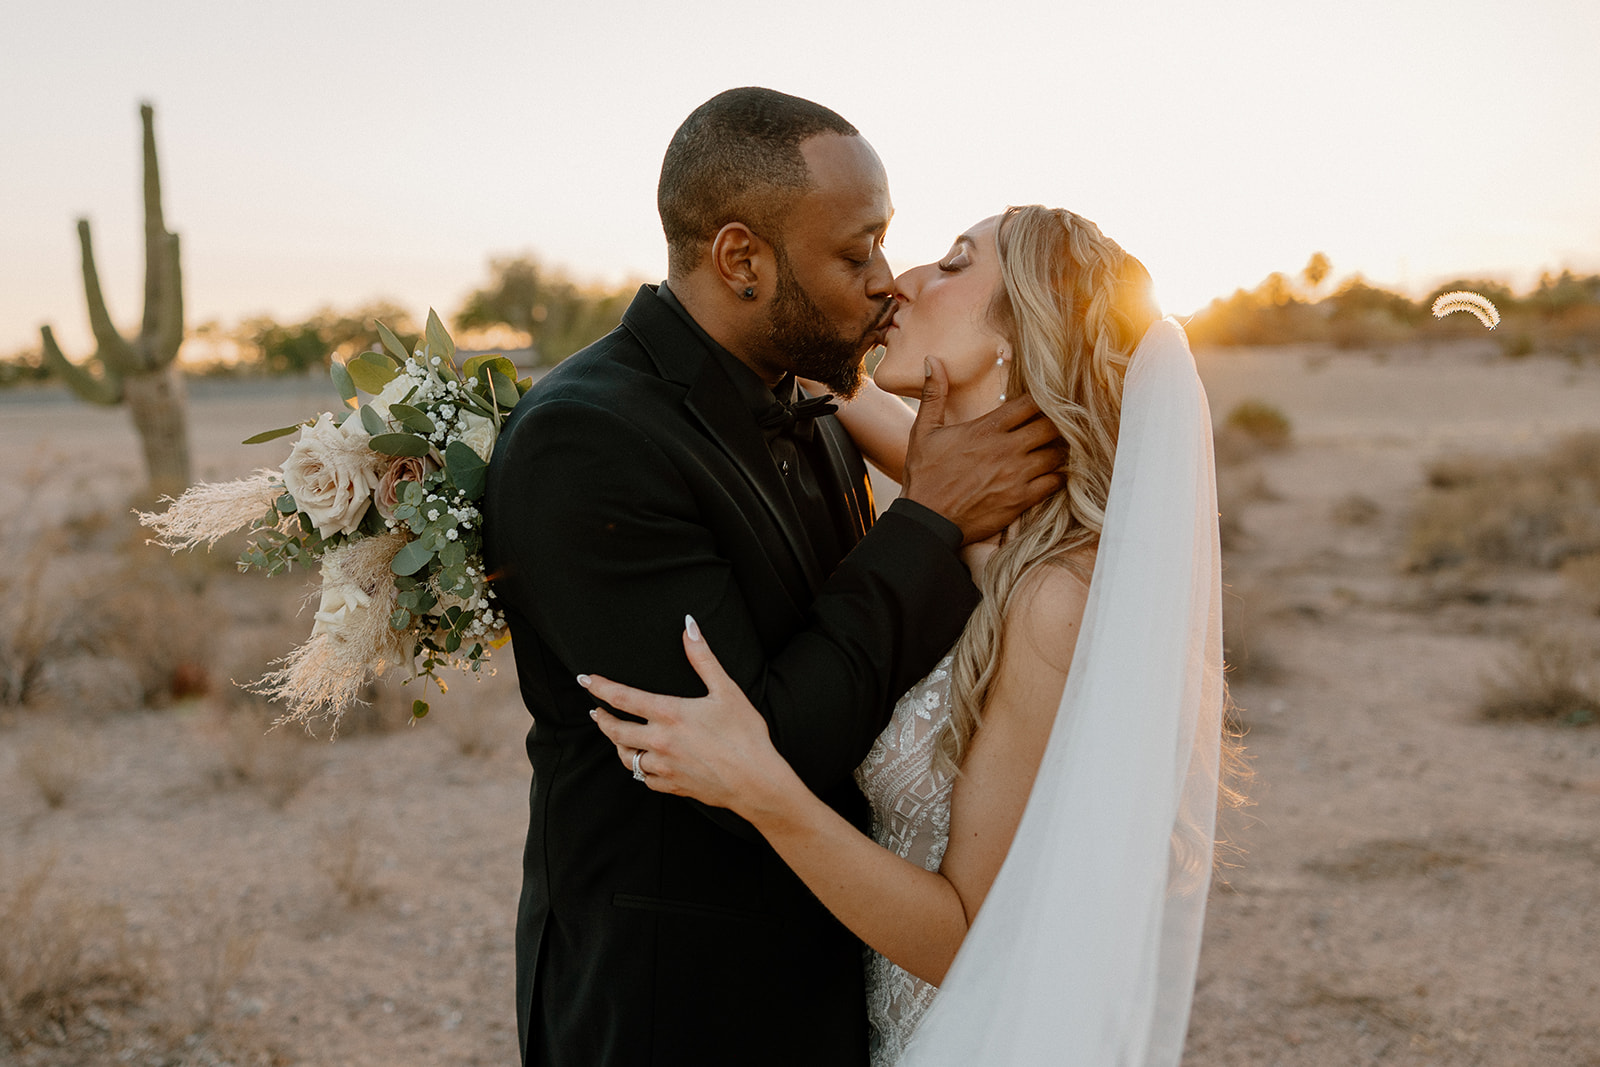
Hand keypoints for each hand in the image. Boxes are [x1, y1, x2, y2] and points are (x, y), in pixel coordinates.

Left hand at [583, 617, 802, 816]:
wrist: (757, 781)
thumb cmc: (745, 734)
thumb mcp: (726, 690)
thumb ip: (702, 657)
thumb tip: (689, 625)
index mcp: (669, 714)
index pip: (622, 697)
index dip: (600, 687)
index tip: (585, 680)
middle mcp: (660, 741)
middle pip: (615, 730)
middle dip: (601, 718)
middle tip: (595, 710)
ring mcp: (664, 766)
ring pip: (626, 757)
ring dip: (617, 744)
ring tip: (617, 735)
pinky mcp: (672, 786)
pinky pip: (645, 778)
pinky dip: (641, 767)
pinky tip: (644, 762)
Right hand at [900, 359, 1067, 543]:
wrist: (927, 520)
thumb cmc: (924, 476)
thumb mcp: (923, 431)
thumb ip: (933, 394)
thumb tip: (932, 360)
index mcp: (987, 429)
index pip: (1029, 404)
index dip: (1042, 400)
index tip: (1044, 401)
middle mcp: (1006, 449)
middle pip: (1051, 426)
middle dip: (1058, 423)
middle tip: (1060, 424)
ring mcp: (1017, 475)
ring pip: (1058, 453)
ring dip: (1061, 449)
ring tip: (1060, 447)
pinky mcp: (1021, 500)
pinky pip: (1055, 482)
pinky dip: (1059, 476)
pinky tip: (1054, 473)